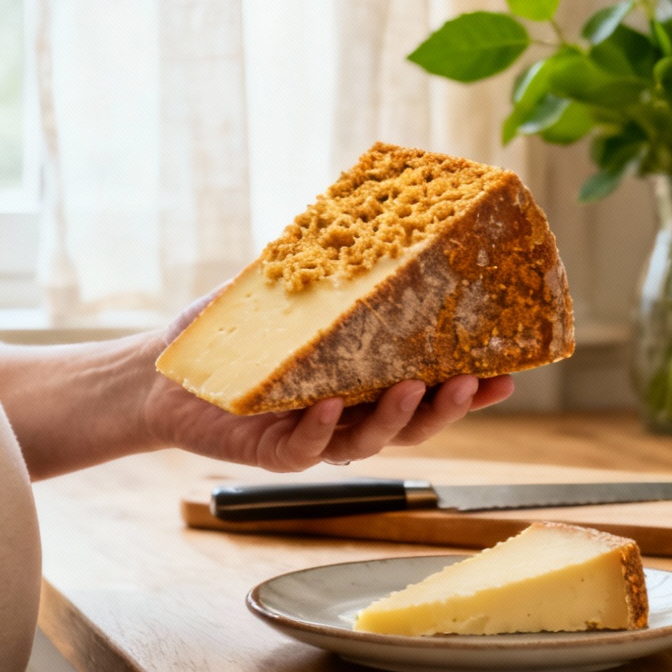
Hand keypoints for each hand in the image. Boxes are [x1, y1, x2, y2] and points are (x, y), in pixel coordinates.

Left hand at [142, 293, 515, 471]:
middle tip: (476, 382)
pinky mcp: (270, 454)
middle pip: (411, 424)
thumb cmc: (228, 337)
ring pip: (367, 443)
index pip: (425, 389)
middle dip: (448, 408)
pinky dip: (320, 430)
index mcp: (360, 383)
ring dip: (397, 419)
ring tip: (416, 387)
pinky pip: (303, 450)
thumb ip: (323, 273)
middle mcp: (345, 416)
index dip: (467, 389)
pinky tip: (330, 405)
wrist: (163, 373)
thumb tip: (362, 217)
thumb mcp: (281, 295)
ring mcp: (311, 438)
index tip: (509, 373)